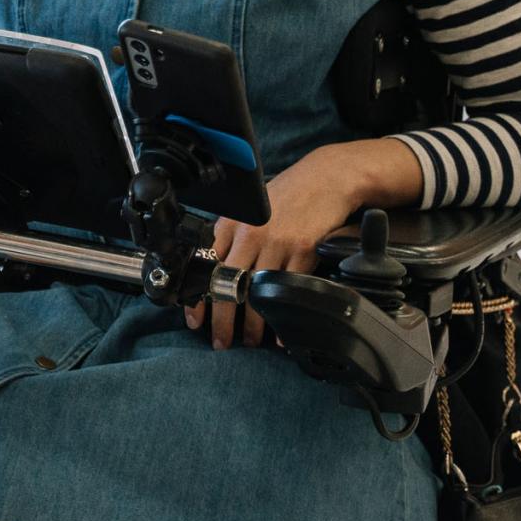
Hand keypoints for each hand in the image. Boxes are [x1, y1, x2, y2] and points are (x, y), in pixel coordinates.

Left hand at [189, 140, 416, 348]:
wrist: (326, 179)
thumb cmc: (287, 196)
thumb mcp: (250, 210)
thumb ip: (233, 236)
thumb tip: (216, 269)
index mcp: (231, 224)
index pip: (206, 267)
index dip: (198, 297)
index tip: (194, 319)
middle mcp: (250, 235)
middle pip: (228, 285)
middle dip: (221, 319)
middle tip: (220, 341)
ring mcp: (277, 244)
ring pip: (257, 293)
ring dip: (252, 324)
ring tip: (250, 340)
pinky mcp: (303, 251)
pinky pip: (289, 291)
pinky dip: (284, 316)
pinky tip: (281, 333)